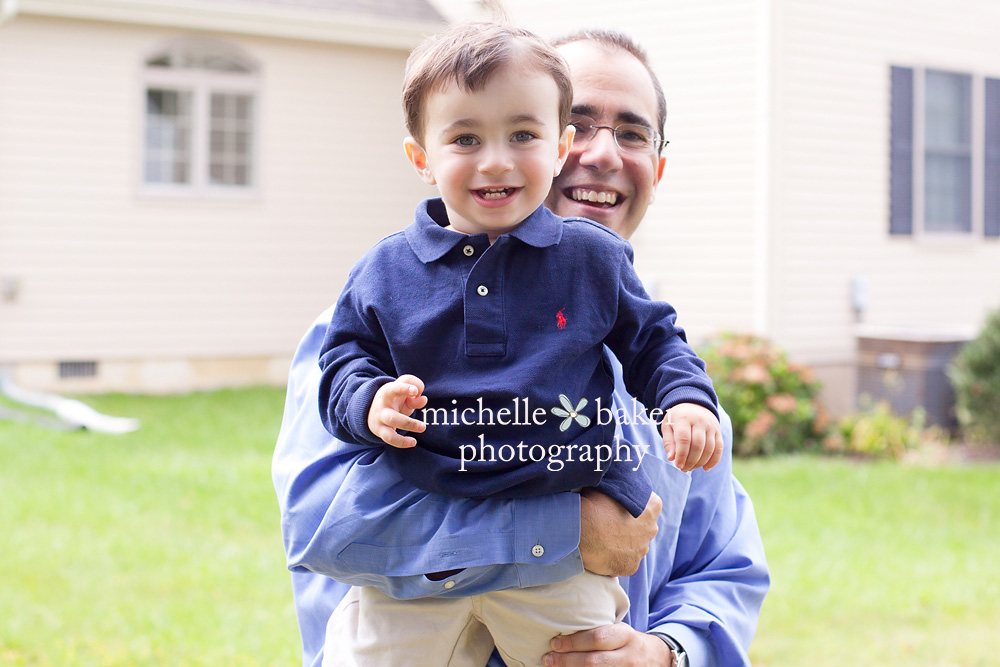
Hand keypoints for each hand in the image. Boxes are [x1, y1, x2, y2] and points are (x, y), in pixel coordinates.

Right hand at [366, 374, 427, 447]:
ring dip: (409, 426)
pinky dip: (402, 442)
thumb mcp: (403, 389)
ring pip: (392, 424)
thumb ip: (416, 388)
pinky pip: (390, 438)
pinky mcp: (381, 431)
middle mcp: (382, 406)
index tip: (415, 391)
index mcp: (387, 392)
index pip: (394, 389)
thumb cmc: (394, 397)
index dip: (404, 389)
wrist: (372, 409)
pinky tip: (413, 442)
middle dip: (409, 422)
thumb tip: (423, 399)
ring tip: (422, 428)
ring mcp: (381, 419)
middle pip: (393, 415)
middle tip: (424, 424)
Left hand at [544, 623, 672, 665]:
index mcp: (625, 636)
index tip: (554, 643)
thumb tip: (565, 627)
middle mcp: (627, 656)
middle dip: (567, 660)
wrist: (658, 659)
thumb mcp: (620, 630)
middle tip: (548, 658)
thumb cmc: (629, 642)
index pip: (597, 638)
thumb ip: (600, 630)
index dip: (573, 642)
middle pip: (593, 661)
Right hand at [579, 489, 659, 576]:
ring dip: (623, 542)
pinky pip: (625, 561)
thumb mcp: (608, 487)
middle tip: (610, 522)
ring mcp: (642, 550)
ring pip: (635, 545)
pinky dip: (616, 558)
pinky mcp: (631, 566)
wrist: (579, 532)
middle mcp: (651, 529)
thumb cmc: (593, 505)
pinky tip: (602, 552)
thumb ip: (617, 488)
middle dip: (631, 525)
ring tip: (603, 538)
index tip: (620, 505)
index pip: (650, 503)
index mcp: (651, 506)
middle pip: (644, 526)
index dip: (634, 504)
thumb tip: (612, 484)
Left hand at [661, 403, 722, 471]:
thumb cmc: (677, 418)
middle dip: (691, 461)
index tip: (678, 465)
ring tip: (691, 468)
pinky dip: (714, 460)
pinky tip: (706, 468)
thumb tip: (671, 458)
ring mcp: (711, 425)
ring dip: (700, 462)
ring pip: (709, 448)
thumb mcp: (667, 425)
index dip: (681, 454)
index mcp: (684, 418)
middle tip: (683, 469)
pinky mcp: (718, 431)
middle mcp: (699, 421)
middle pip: (698, 445)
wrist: (692, 403)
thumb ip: (668, 442)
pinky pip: (719, 448)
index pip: (684, 439)